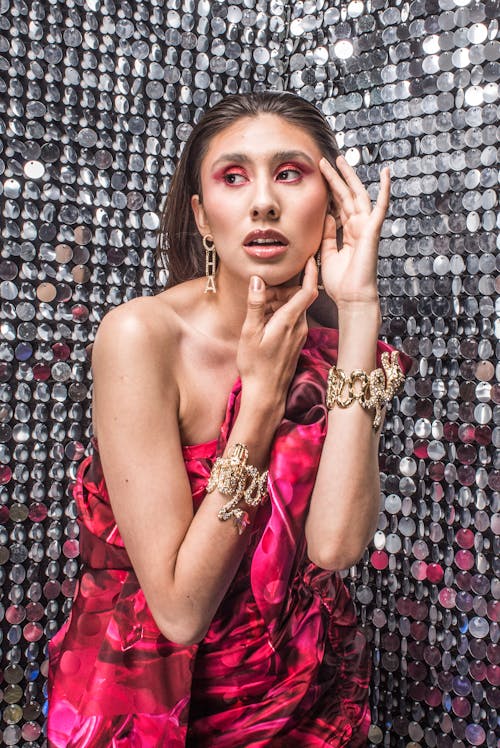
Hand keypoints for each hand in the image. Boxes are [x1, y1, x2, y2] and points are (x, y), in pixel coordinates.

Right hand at [237, 257, 317, 412]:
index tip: (308, 257)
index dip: (311, 271)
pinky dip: (279, 315)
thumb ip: (255, 305)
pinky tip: (264, 325)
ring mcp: (299, 335)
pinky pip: (291, 320)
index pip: (308, 289)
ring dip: (278, 304)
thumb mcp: (250, 333)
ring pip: (293, 308)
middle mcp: (300, 326)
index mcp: (289, 320)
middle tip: (261, 294)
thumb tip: (257, 280)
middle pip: (297, 297)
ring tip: (258, 314)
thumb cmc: (256, 366)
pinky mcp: (296, 342)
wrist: (266, 394)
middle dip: (281, 290)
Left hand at [318, 156, 389, 311]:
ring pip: (358, 196)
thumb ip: (327, 235)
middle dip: (335, 178)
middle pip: (346, 196)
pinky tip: (386, 173)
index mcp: (348, 233)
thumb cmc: (340, 283)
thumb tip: (327, 216)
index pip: (338, 206)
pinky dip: (385, 190)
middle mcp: (358, 227)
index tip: (319, 175)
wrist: (352, 299)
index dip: (329, 190)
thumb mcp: (326, 254)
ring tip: (339, 159)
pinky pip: (380, 207)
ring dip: (349, 177)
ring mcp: (366, 228)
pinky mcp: (372, 231)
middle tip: (325, 160)